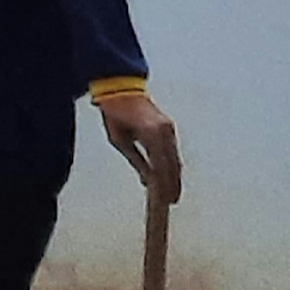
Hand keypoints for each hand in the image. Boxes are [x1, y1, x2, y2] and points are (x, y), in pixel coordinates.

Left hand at [103, 85, 182, 201]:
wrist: (120, 88)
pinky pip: (172, 151)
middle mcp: (165, 132)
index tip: (165, 199)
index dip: (164, 185)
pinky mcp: (169, 127)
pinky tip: (170, 177)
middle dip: (172, 184)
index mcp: (152, 134)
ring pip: (175, 159)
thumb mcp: (119, 139)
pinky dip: (172, 165)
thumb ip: (136, 160)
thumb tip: (147, 180)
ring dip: (174, 176)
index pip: (162, 166)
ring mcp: (169, 129)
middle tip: (171, 201)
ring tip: (172, 194)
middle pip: (172, 164)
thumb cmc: (115, 113)